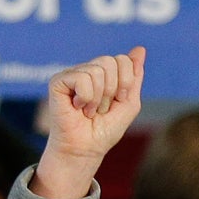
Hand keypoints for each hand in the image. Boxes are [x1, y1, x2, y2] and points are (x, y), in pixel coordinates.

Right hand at [31, 47, 146, 198]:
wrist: (86, 149)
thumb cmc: (105, 130)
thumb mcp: (128, 103)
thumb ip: (134, 76)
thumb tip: (140, 49)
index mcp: (104, 73)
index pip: (122, 59)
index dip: (126, 82)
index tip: (118, 100)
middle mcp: (87, 70)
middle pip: (110, 61)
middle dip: (113, 90)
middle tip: (102, 107)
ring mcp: (72, 74)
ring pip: (97, 70)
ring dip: (98, 98)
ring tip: (89, 110)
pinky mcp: (58, 82)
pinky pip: (81, 78)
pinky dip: (86, 97)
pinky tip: (78, 107)